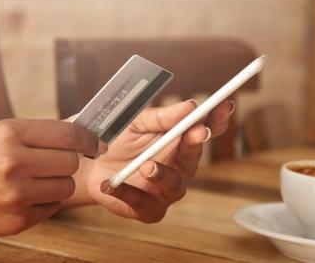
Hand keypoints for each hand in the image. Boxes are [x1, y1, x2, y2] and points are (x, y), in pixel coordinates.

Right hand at [0, 119, 96, 237]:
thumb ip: (36, 132)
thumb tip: (77, 131)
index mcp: (10, 134)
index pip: (68, 133)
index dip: (88, 138)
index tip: (96, 143)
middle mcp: (15, 163)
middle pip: (71, 161)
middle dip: (69, 160)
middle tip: (56, 162)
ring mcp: (16, 194)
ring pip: (66, 186)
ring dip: (58, 182)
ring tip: (37, 180)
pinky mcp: (17, 219)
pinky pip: (52, 207)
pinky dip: (47, 201)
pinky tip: (27, 195)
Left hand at [82, 99, 233, 221]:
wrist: (91, 165)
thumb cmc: (117, 141)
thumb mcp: (135, 122)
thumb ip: (160, 117)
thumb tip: (190, 106)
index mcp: (178, 141)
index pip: (204, 130)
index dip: (217, 119)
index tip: (224, 105)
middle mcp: (178, 166)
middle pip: (194, 158)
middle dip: (195, 144)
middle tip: (196, 131)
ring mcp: (165, 190)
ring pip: (175, 185)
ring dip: (163, 174)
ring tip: (147, 166)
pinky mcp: (149, 209)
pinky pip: (144, 204)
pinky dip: (129, 193)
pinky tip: (113, 184)